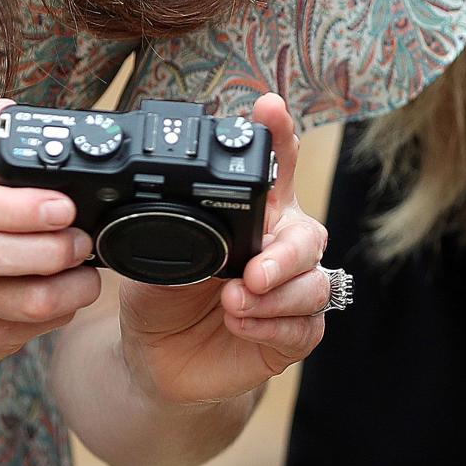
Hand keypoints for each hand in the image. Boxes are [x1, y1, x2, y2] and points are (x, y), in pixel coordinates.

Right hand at [0, 99, 100, 368]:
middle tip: (84, 243)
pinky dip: (52, 318)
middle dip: (49, 251)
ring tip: (86, 276)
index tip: (66, 207)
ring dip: (63, 290)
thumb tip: (1, 113)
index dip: (22, 208)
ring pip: (12, 302)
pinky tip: (64, 300)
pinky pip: (17, 333)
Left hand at [117, 94, 328, 404]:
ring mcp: (291, 288)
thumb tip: (166, 218)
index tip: (269, 106)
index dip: (277, 133)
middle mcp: (279, 243)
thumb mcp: (152, 258)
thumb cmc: (161, 296)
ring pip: (314, 283)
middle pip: (310, 233)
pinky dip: (272, 325)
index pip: (273, 166)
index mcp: (251, 212)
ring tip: (232, 303)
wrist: (159, 359)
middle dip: (286, 252)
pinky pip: (305, 326)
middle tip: (254, 270)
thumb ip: (167, 234)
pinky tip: (240, 323)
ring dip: (275, 296)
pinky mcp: (294, 332)